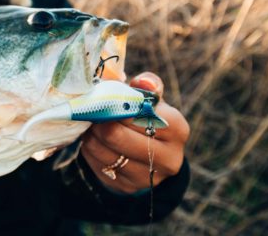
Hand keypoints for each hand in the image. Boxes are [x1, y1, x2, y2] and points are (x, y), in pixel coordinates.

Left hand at [80, 72, 189, 193]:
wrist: (149, 155)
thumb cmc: (147, 118)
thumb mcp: (152, 100)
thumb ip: (147, 86)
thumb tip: (143, 81)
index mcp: (177, 129)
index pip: (139, 114)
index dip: (116, 106)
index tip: (105, 98)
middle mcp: (169, 157)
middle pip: (116, 135)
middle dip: (99, 121)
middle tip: (90, 111)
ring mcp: (149, 177)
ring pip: (103, 151)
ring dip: (91, 135)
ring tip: (91, 124)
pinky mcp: (128, 186)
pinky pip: (98, 165)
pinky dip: (91, 150)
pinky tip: (94, 140)